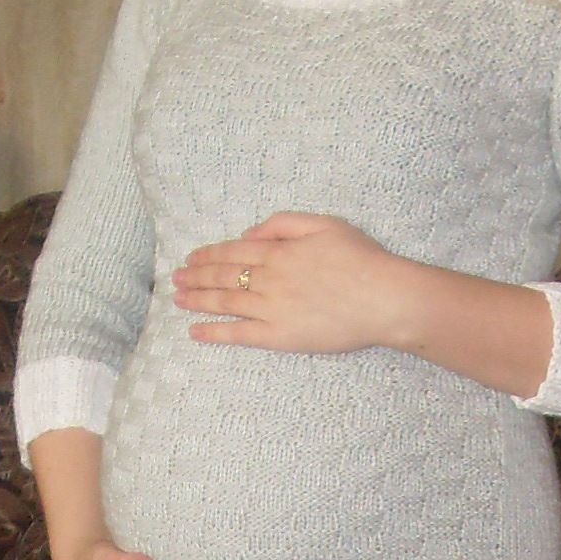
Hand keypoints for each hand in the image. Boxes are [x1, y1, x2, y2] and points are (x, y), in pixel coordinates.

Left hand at [172, 212, 402, 353]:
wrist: (383, 297)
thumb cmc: (362, 259)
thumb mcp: (325, 223)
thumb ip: (283, 223)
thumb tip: (249, 234)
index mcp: (279, 251)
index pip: (234, 251)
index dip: (209, 254)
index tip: (191, 258)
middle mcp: (269, 278)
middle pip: (224, 275)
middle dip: (196, 276)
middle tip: (176, 279)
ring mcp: (272, 308)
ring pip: (225, 301)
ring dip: (198, 300)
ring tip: (179, 299)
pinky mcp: (280, 336)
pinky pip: (239, 334)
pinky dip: (214, 332)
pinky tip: (195, 332)